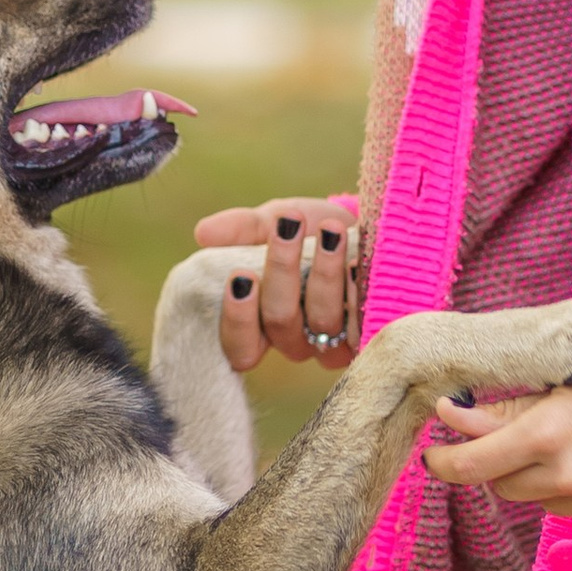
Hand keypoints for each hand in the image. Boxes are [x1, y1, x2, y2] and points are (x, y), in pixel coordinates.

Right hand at [195, 195, 359, 370]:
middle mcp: (294, 342)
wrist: (362, 230)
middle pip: (280, 322)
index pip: (240, 347)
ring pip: (323, 322)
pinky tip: (359, 260)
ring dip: (326, 273)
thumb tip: (202, 233)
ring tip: (332, 230)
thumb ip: (241, 229)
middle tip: (289, 225)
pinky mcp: (369, 337)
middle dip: (283, 270)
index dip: (238, 319)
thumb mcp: (271, 223)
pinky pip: (362, 324)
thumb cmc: (307, 231)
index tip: (242, 276)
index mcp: (260, 326)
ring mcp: (333, 346)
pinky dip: (358, 288)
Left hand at [421, 366, 571, 529]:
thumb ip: (505, 406)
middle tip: (518, 436)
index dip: (445, 462)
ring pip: (543, 502)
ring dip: (544, 478)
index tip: (435, 456)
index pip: (472, 464)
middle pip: (503, 486)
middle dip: (500, 463)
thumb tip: (449, 416)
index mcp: (549, 431)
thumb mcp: (565, 378)